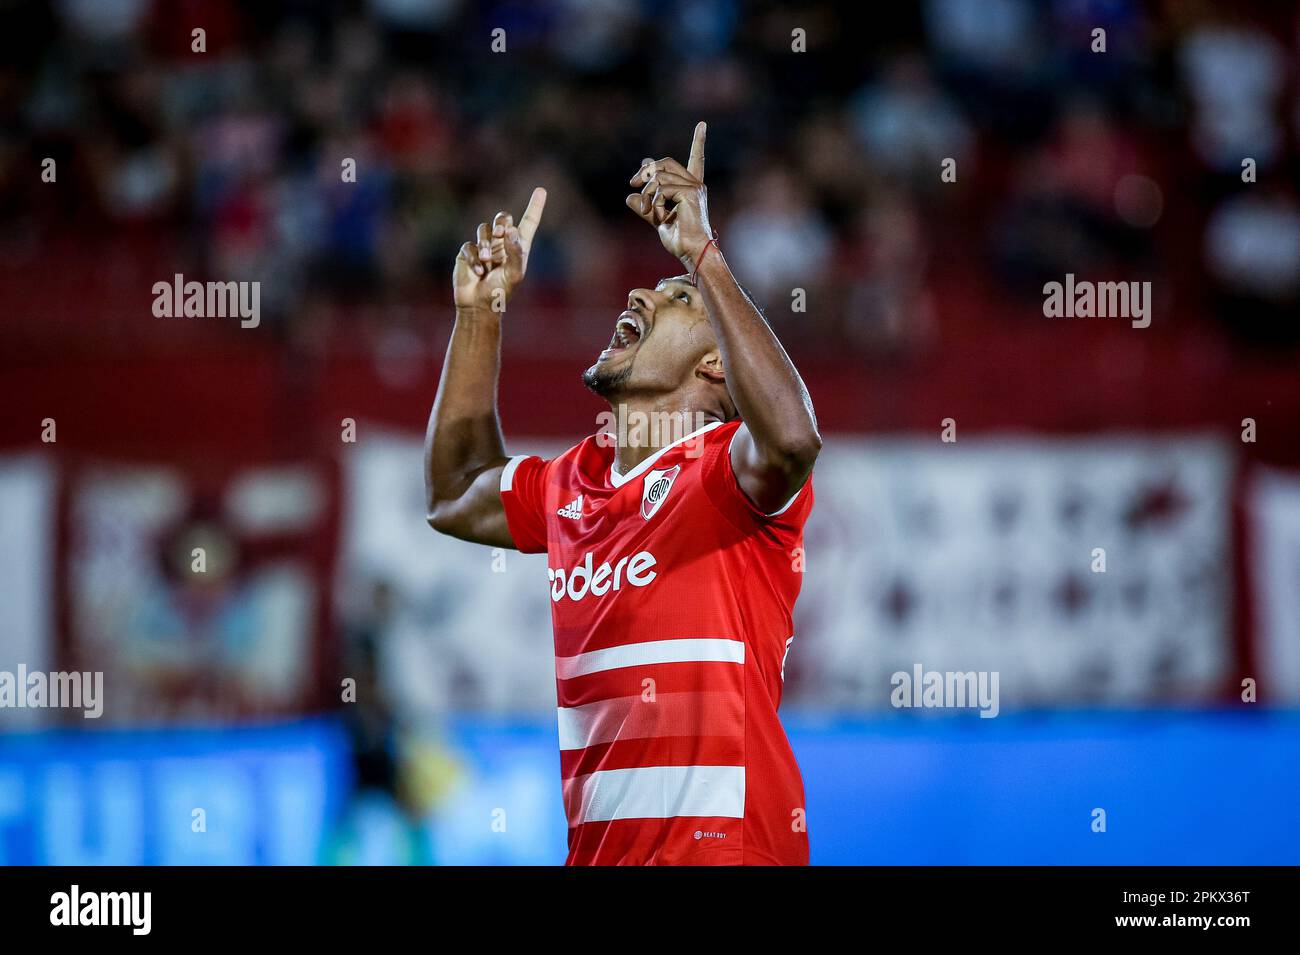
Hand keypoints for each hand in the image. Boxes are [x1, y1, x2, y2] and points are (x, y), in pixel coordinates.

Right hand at [453, 187, 546, 311]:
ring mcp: (484, 247)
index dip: (535, 206)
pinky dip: (474, 258)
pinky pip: (469, 246)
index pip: (528, 222)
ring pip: (484, 229)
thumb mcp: (514, 274)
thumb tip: (510, 229)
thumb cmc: (501, 292)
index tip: (541, 190)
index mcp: (519, 247)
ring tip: (488, 263)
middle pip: (502, 218)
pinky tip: (479, 272)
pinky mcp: (467, 253)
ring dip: (486, 245)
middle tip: (500, 235)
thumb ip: (515, 252)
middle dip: (501, 223)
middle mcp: (502, 244)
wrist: (479, 306)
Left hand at [626, 122, 711, 266]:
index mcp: (691, 188)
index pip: (696, 159)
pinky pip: (662, 188)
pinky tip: (658, 213)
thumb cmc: (679, 240)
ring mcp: (694, 187)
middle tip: (633, 183)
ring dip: (647, 192)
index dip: (699, 141)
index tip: (702, 124)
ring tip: (648, 210)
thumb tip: (630, 196)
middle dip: (646, 170)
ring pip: (659, 176)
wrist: (692, 252)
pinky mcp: (690, 193)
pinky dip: (654, 201)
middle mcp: (696, 184)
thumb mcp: (658, 219)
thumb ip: (646, 206)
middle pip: (665, 163)